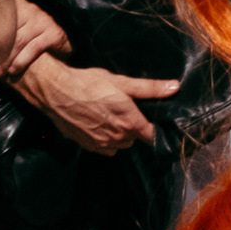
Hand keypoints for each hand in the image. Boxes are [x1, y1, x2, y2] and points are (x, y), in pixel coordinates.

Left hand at [1, 0, 70, 78]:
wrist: (61, 48)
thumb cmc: (31, 42)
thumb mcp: (13, 33)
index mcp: (16, 5)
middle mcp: (30, 8)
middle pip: (7, 31)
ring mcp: (43, 19)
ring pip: (19, 40)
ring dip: (7, 59)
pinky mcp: (54, 33)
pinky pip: (34, 47)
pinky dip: (22, 60)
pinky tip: (14, 70)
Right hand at [16, 55, 184, 151]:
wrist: (55, 92)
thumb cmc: (88, 83)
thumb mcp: (121, 82)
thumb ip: (150, 88)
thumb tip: (175, 87)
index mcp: (130, 121)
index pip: (152, 135)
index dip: (153, 128)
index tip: (150, 119)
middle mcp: (118, 137)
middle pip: (135, 138)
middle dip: (134, 127)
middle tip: (124, 109)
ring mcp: (101, 143)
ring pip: (120, 144)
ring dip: (119, 134)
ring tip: (109, 115)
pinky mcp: (87, 145)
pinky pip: (105, 147)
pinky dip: (105, 139)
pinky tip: (97, 123)